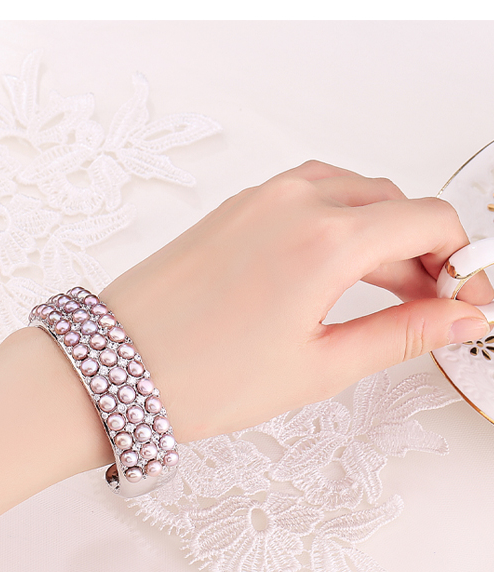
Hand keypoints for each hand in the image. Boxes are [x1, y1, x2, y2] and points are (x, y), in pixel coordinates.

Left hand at [100, 160, 492, 440]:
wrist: (112, 369)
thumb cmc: (200, 378)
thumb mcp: (317, 367)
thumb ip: (400, 334)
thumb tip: (460, 318)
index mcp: (325, 239)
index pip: (429, 220)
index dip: (460, 260)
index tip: (459, 299)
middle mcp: (294, 201)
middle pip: (392, 203)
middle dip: (422, 249)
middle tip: (423, 306)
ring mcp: (256, 199)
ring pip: (349, 193)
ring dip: (377, 233)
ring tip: (377, 293)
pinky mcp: (230, 208)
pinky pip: (304, 196)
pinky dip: (333, 223)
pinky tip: (328, 271)